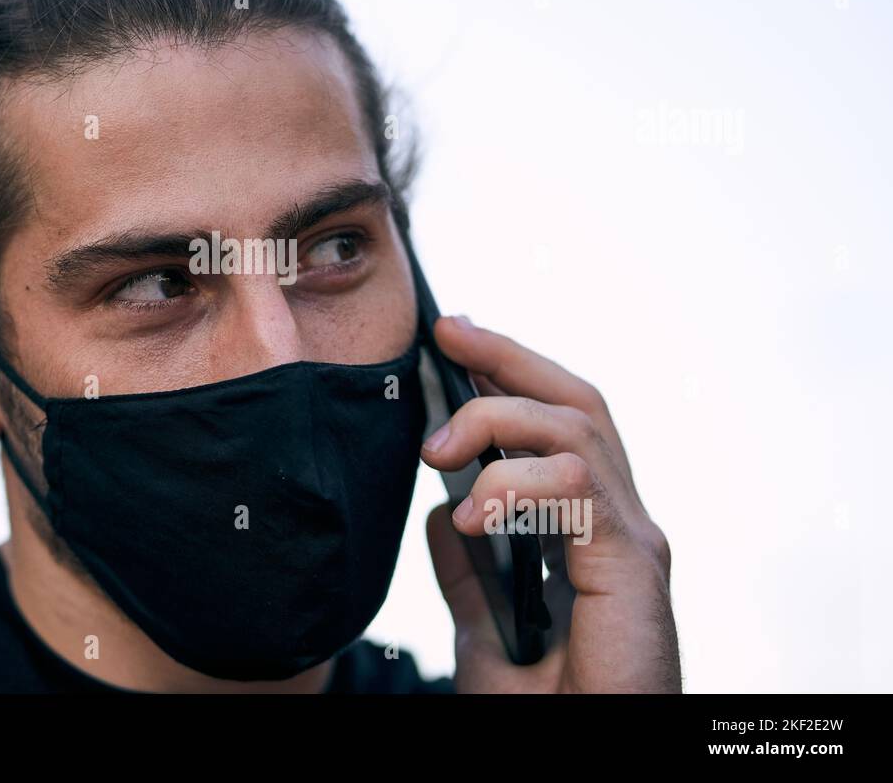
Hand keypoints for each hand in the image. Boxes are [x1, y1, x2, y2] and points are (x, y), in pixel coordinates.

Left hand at [421, 315, 679, 691]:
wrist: (584, 756)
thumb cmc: (551, 714)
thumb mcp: (487, 635)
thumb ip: (470, 574)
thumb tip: (441, 512)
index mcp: (592, 533)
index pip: (557, 425)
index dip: (509, 374)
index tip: (452, 340)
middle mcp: (622, 525)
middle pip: (576, 403)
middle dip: (509, 357)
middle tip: (448, 332)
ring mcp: (634, 540)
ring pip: (575, 428)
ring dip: (496, 420)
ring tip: (437, 450)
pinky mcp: (635, 566)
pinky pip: (576, 485)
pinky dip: (515, 484)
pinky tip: (472, 511)